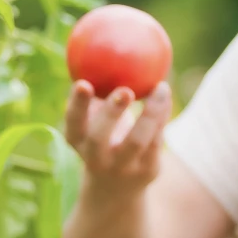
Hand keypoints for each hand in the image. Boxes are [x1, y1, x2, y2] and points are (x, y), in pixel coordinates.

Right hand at [65, 81, 172, 199]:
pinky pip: (158, 139)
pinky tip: (164, 93)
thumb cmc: (101, 140)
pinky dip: (162, 115)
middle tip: (123, 90)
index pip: (73, 124)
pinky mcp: (148, 170)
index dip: (77, 106)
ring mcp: (123, 167)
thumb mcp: (91, 122)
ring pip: (137, 141)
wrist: (115, 191)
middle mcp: (97, 158)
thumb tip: (96, 45)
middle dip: (111, 114)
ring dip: (150, 113)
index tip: (83, 83)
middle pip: (100, 138)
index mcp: (78, 142)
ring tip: (160, 87)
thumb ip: (94, 94)